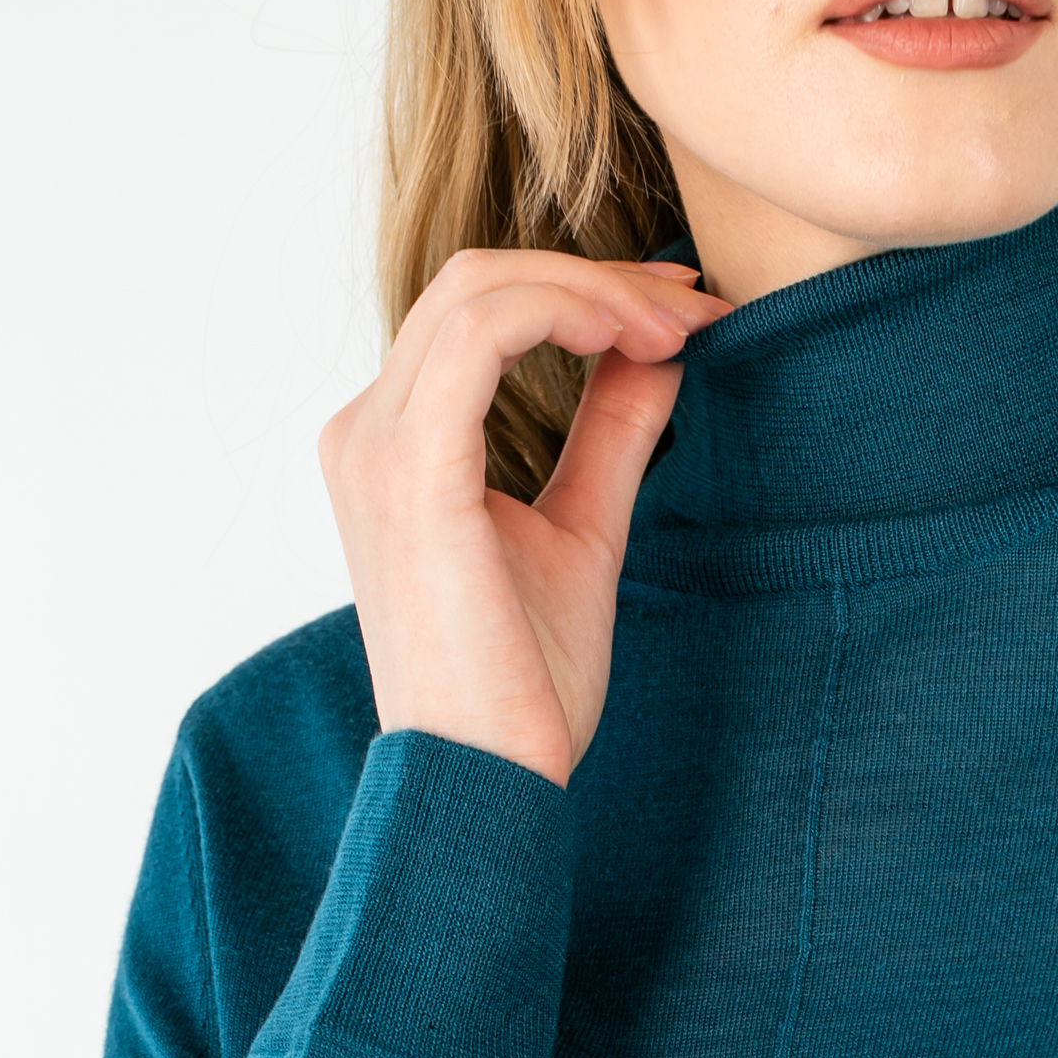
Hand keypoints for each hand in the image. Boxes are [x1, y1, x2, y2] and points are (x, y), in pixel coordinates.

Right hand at [319, 250, 730, 787]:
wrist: (489, 779)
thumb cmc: (523, 686)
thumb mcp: (582, 532)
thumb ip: (610, 434)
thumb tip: (663, 352)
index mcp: (394, 447)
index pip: (480, 314)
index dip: (584, 293)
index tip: (679, 314)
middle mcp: (366, 434)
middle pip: (478, 282)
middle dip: (596, 279)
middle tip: (691, 308)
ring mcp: (376, 448)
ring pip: (480, 289)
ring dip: (591, 290)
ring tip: (674, 327)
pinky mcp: (410, 472)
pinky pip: (481, 333)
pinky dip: (564, 313)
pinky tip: (631, 340)